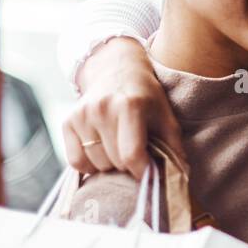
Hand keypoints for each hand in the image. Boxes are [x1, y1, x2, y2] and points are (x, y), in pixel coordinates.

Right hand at [63, 37, 184, 179]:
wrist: (116, 71)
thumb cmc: (146, 98)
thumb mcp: (166, 116)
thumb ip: (174, 146)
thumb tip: (180, 176)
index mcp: (130, 106)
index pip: (132, 154)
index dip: (143, 172)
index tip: (150, 175)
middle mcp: (102, 109)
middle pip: (115, 162)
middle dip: (129, 166)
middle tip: (136, 154)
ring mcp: (81, 115)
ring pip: (96, 164)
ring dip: (110, 165)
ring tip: (119, 149)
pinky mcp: (67, 121)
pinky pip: (76, 161)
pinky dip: (89, 165)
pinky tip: (101, 153)